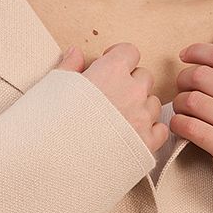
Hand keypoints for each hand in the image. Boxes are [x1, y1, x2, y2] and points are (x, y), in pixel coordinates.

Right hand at [57, 42, 171, 154]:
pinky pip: (159, 130)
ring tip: (119, 119)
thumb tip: (76, 53)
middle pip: (144, 77)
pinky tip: (132, 135)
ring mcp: (142, 118)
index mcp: (111, 72)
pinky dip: (149, 131)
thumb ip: (70, 66)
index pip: (129, 52)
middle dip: (130, 83)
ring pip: (153, 103)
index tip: (109, 65)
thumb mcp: (53, 86)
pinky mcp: (146, 143)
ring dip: (141, 107)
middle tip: (111, 95)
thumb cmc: (52, 123)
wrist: (57, 160)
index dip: (119, 57)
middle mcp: (132, 91)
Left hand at [172, 43, 212, 160]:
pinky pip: (189, 127)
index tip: (185, 55)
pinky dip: (178, 123)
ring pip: (190, 100)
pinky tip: (182, 124)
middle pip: (200, 76)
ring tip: (184, 107)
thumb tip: (205, 62)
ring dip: (179, 102)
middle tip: (183, 86)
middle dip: (184, 78)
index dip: (196, 52)